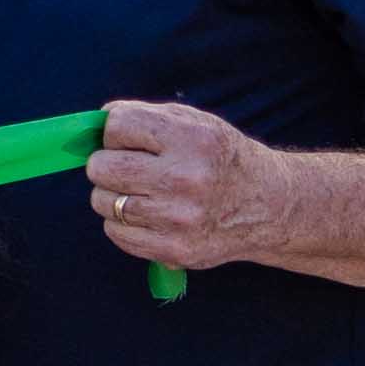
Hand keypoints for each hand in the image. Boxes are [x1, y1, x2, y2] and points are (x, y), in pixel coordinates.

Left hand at [81, 99, 279, 275]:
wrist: (270, 205)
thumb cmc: (220, 158)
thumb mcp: (196, 123)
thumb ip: (143, 115)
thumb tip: (94, 122)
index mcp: (194, 139)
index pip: (117, 125)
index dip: (117, 132)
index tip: (132, 140)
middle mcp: (187, 178)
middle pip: (101, 167)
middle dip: (107, 164)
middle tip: (130, 168)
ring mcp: (179, 218)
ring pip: (103, 201)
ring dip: (114, 195)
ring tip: (144, 192)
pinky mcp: (173, 249)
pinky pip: (115, 232)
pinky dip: (123, 223)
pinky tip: (150, 216)